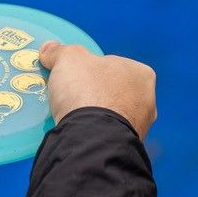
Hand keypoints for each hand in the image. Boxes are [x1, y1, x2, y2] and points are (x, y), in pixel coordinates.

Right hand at [39, 41, 156, 138]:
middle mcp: (147, 101)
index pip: (113, 66)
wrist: (91, 138)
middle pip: (113, 91)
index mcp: (141, 74)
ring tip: (73, 117)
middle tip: (73, 97)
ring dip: (96, 115)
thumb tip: (50, 49)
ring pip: (112, 115)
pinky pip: (107, 134)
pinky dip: (95, 133)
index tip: (75, 77)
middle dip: (95, 94)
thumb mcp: (68, 59)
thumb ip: (60, 51)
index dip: (91, 69)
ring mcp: (140, 127)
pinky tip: (79, 132)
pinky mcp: (127, 147)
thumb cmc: (88, 92)